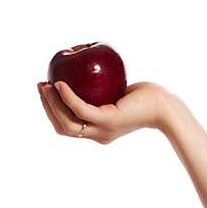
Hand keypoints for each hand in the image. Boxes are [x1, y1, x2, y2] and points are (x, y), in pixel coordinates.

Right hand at [37, 79, 167, 142]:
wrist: (166, 107)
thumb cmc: (146, 98)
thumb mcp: (118, 93)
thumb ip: (102, 90)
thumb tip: (85, 72)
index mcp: (98, 132)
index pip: (67, 126)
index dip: (52, 111)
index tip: (46, 91)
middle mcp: (98, 135)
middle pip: (62, 127)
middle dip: (47, 107)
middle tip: (41, 85)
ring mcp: (103, 130)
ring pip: (67, 122)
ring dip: (51, 104)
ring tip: (46, 84)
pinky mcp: (109, 120)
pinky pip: (81, 109)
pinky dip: (68, 97)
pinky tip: (60, 84)